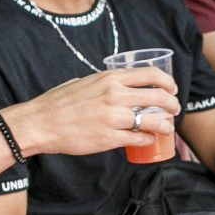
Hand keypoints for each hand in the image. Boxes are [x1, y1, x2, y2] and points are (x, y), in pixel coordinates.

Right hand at [9, 68, 179, 158]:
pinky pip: (138, 138)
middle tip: (173, 110)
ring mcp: (113, 118)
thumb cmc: (59, 102)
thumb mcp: (85, 82)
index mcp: (110, 78)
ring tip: (166, 128)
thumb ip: (103, 83)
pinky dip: (148, 139)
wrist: (41, 123)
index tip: (171, 89)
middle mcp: (115, 95)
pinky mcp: (109, 138)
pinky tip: (148, 139)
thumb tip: (115, 85)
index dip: (167, 82)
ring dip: (164, 125)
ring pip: (153, 121)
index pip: (151, 75)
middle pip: (158, 97)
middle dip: (171, 105)